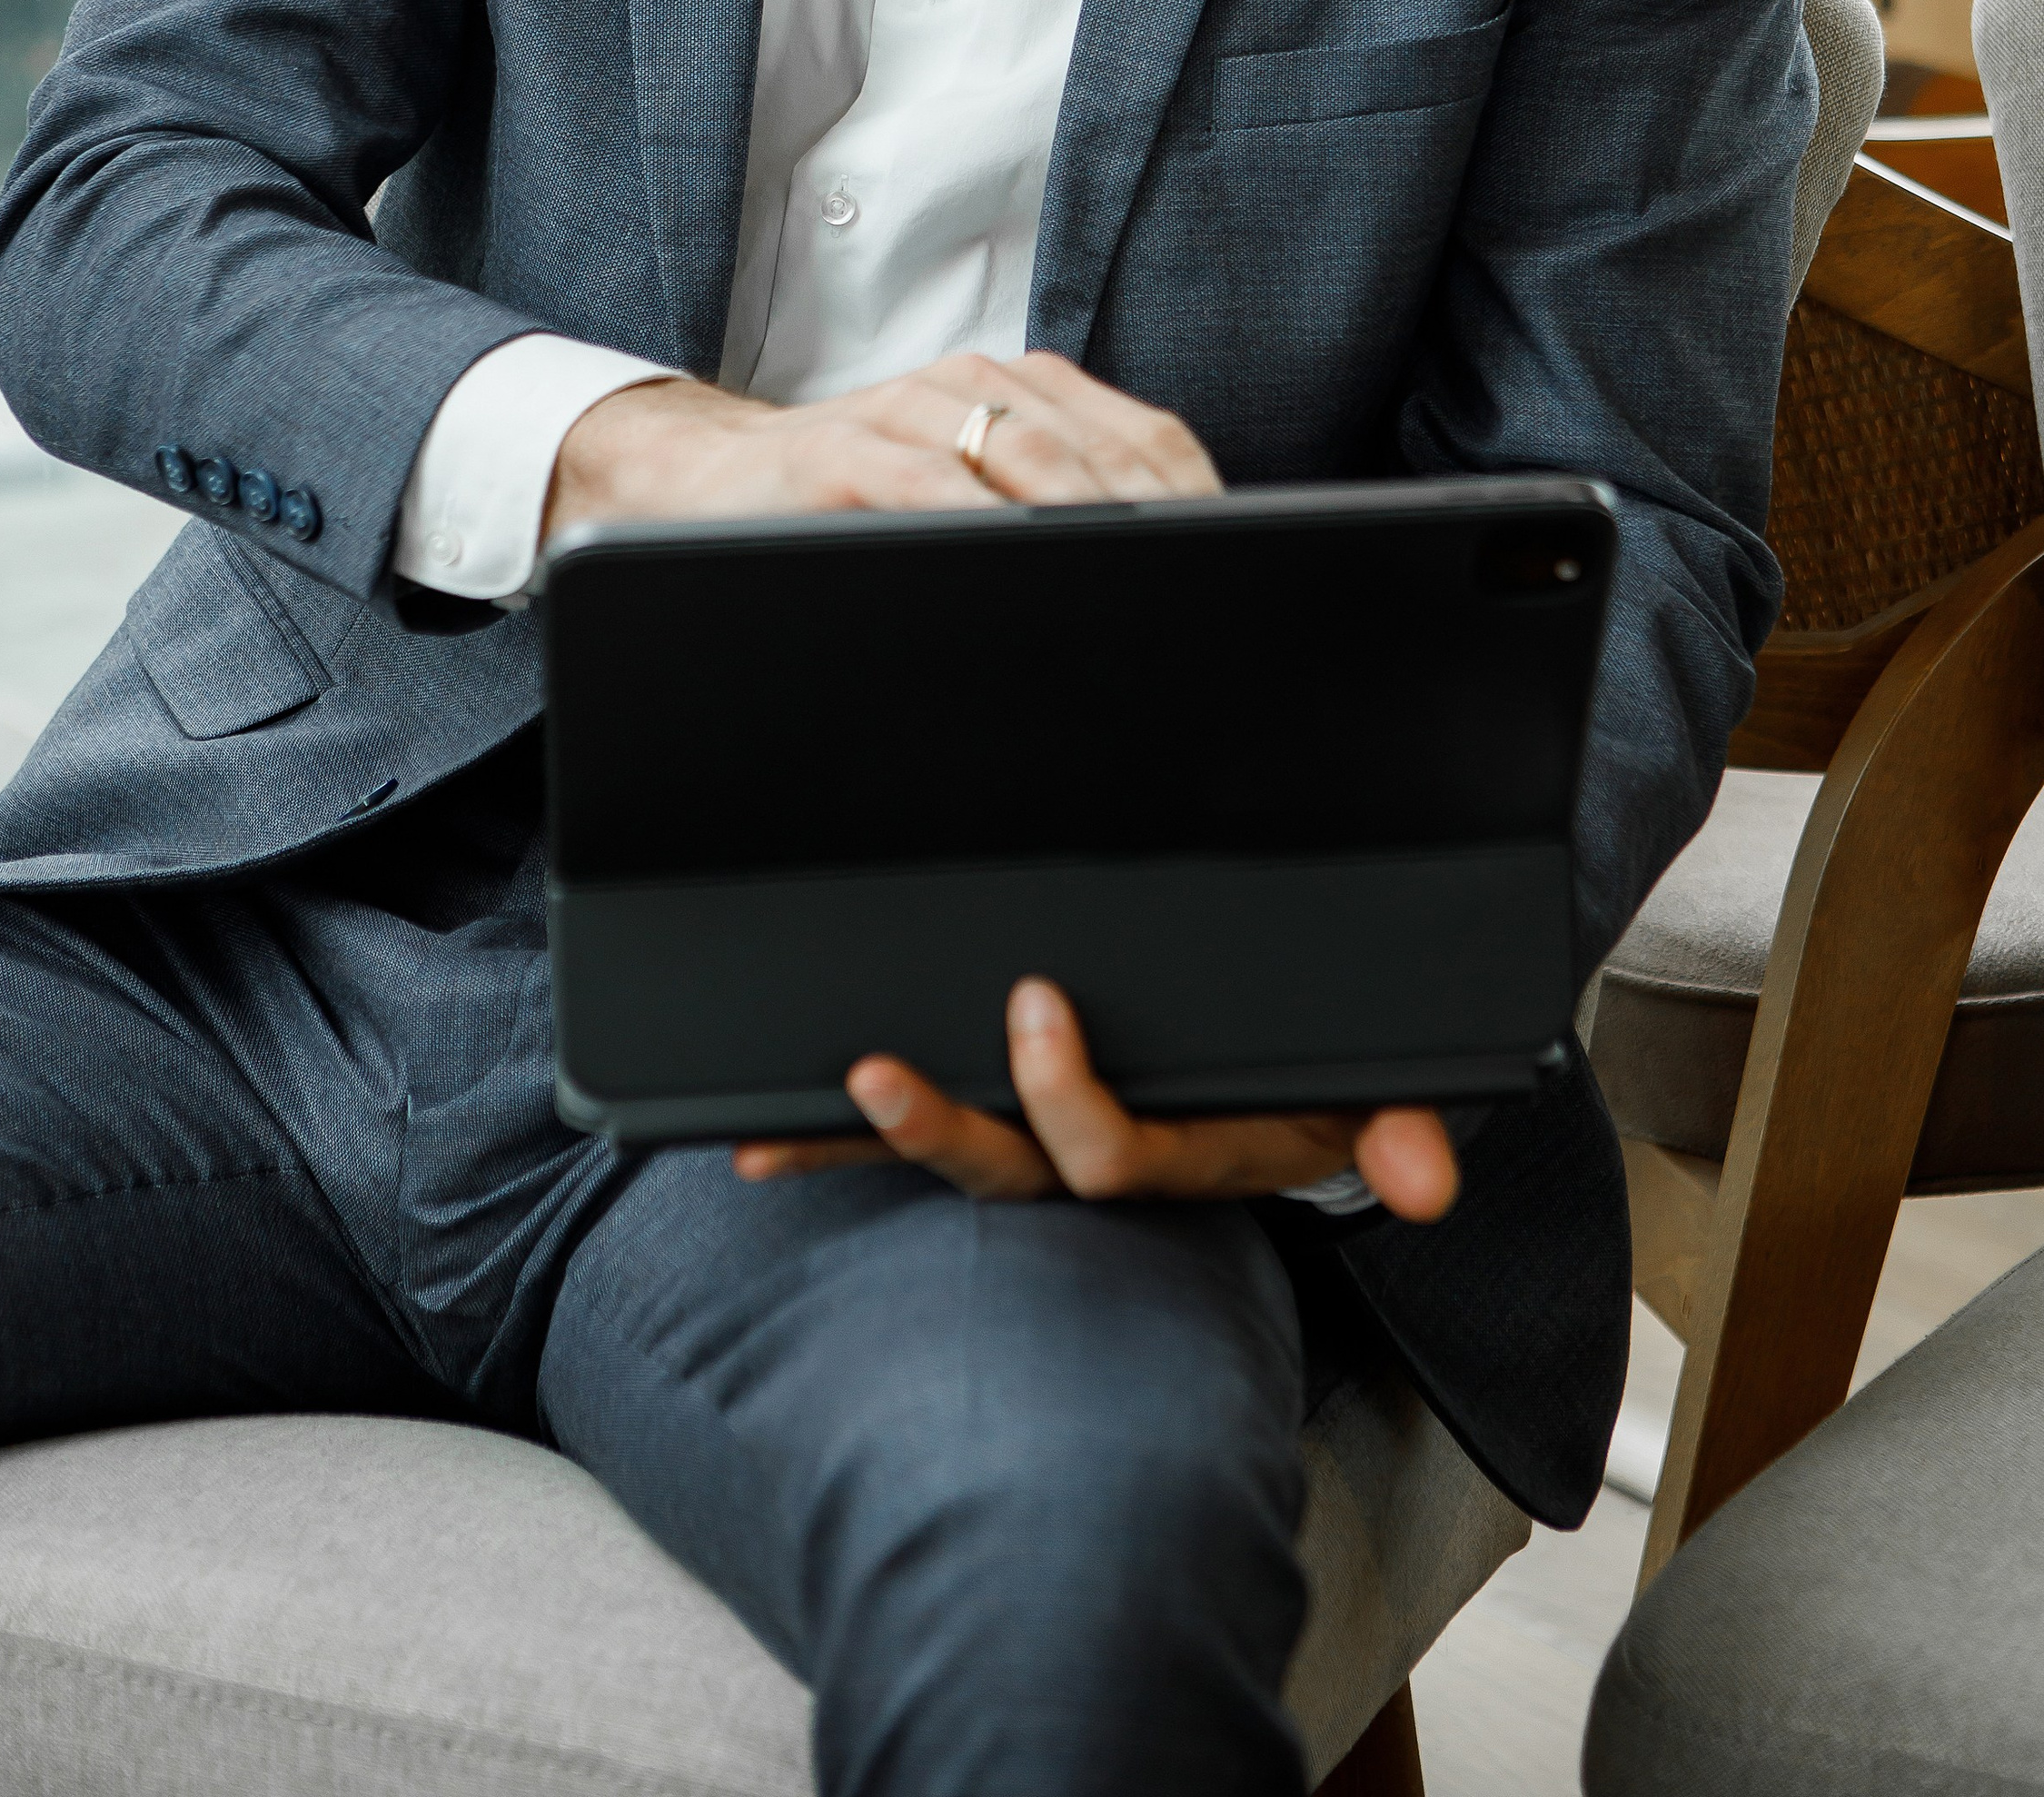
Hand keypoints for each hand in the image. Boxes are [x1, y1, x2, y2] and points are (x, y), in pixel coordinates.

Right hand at [541, 347, 1218, 542]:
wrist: (704, 484)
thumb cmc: (847, 506)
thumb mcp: (960, 500)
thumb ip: (1045, 517)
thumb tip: (1159, 589)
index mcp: (1017, 393)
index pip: (1143, 438)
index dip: (1197, 502)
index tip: (1240, 565)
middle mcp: (969, 387)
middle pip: (1100, 450)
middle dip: (1158, 522)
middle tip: (1200, 591)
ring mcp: (904, 413)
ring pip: (1026, 454)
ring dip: (1089, 516)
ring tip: (1135, 576)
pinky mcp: (840, 453)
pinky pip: (924, 482)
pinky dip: (979, 519)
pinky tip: (1017, 560)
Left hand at [735, 979, 1459, 1222]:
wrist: (1306, 1088)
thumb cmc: (1328, 1074)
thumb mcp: (1371, 1088)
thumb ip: (1396, 1124)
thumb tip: (1427, 1179)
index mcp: (1186, 1150)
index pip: (1112, 1155)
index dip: (1065, 1099)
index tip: (1035, 1007)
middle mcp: (1104, 1155)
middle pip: (1009, 1169)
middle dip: (940, 1129)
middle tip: (879, 1074)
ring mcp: (1047, 1141)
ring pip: (956, 1157)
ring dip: (866, 1145)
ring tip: (781, 1129)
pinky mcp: (1004, 1118)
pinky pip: (916, 1139)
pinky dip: (834, 1142)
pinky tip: (759, 1139)